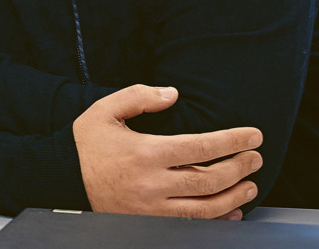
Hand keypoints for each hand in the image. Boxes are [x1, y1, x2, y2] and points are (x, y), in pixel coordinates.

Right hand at [75, 85, 262, 218]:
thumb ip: (138, 97)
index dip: (233, 141)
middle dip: (240, 168)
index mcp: (145, 153)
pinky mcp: (149, 223)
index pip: (202, 147)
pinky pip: (192, 225)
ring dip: (234, 196)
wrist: (63, 179)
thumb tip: (173, 94)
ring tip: (249, 185)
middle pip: (210, 179)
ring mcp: (152, 208)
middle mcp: (152, 184)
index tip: (254, 136)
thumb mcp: (105, 110)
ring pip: (206, 208)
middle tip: (255, 158)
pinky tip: (231, 211)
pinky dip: (216, 220)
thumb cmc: (87, 144)